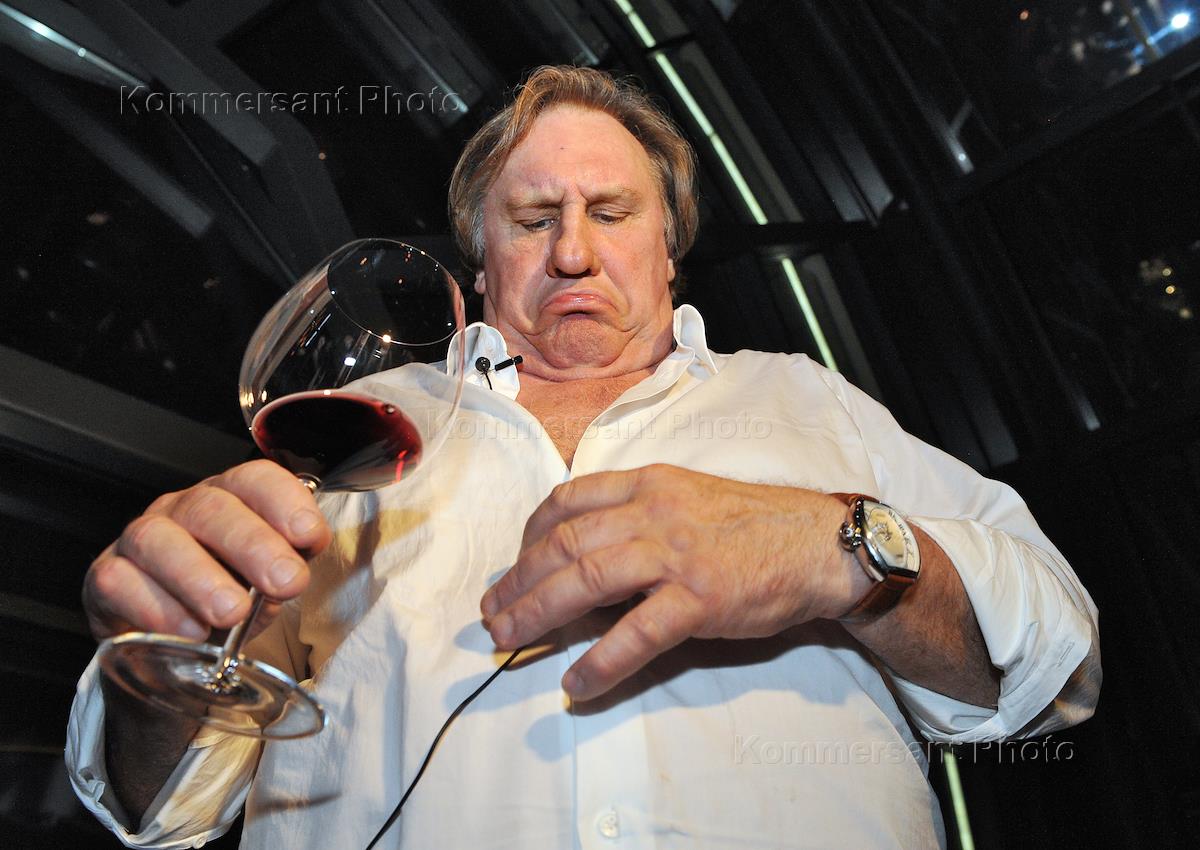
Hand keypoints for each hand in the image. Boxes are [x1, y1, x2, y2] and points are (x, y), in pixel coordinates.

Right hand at [83, 460, 331, 641]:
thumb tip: (295, 568)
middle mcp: (183, 509)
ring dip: (201, 577)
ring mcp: (140, 538)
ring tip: (233, 612)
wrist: (179, 637)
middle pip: (211, 508)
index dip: (284, 502)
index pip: (255, 479)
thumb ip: (287, 566)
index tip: (309, 536)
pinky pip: (119, 582)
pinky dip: (157, 608)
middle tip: (285, 582)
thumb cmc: (231, 593)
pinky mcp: (106, 576)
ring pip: (158, 539)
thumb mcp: (270, 580)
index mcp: (231, 498)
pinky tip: (190, 630)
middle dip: (253, 545)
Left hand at [480, 464, 861, 699]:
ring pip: (587, 580)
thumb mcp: (687, 500)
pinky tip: (576, 682)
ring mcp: (676, 554)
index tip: (512, 564)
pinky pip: (636, 633)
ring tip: (509, 641)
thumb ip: (638, 519)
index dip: (528, 535)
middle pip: (564, 542)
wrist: (819, 544)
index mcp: (648, 484)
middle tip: (492, 613)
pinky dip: (599, 661)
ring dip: (538, 614)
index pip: (567, 500)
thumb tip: (585, 559)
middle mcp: (654, 512)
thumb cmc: (753, 525)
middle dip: (518, 581)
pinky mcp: (700, 598)